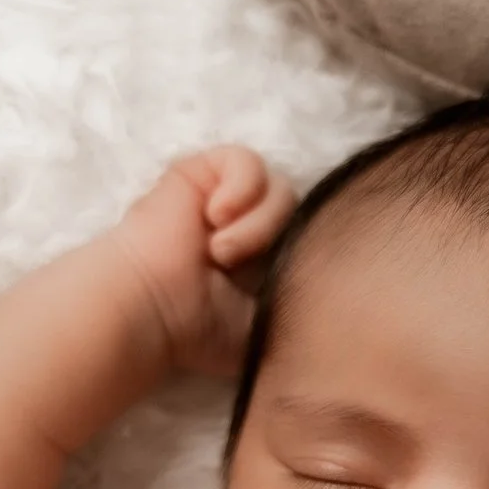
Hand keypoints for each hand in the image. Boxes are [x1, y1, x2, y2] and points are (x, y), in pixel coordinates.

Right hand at [112, 146, 296, 383]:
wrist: (154, 310)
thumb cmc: (197, 328)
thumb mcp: (263, 327)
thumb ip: (297, 309)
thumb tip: (334, 304)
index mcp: (260, 258)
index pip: (306, 233)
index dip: (303, 248)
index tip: (275, 280)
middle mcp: (243, 223)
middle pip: (297, 209)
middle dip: (274, 238)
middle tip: (236, 267)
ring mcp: (221, 196)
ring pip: (278, 187)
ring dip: (256, 222)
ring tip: (221, 251)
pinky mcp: (200, 170)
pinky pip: (245, 160)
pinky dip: (240, 188)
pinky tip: (217, 216)